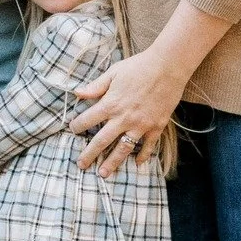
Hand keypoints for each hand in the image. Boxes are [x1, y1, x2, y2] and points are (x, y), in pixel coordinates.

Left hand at [69, 48, 183, 176]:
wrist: (168, 67)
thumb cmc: (139, 66)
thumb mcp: (113, 72)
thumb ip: (95, 86)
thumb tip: (77, 94)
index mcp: (110, 104)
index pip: (87, 120)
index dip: (77, 126)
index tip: (72, 130)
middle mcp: (123, 118)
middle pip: (101, 141)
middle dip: (89, 155)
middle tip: (81, 165)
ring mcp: (140, 125)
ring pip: (123, 149)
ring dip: (112, 163)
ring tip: (103, 174)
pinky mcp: (156, 127)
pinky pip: (148, 146)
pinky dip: (143, 156)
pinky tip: (137, 164)